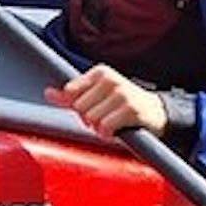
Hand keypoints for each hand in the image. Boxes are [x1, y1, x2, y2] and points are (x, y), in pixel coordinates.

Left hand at [46, 64, 166, 137]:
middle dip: (88, 118)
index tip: (92, 107)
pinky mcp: (131, 110)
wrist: (157, 113)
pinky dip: (107, 133)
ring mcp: (122, 94)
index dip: (78, 106)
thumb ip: (71, 95)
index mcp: (100, 72)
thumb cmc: (122, 104)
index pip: (70, 92)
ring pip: (90, 118)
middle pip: (79, 107)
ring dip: (98, 127)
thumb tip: (48, 93)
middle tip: (104, 117)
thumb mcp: (97, 95)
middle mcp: (110, 79)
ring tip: (111, 123)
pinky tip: (116, 130)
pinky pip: (104, 127)